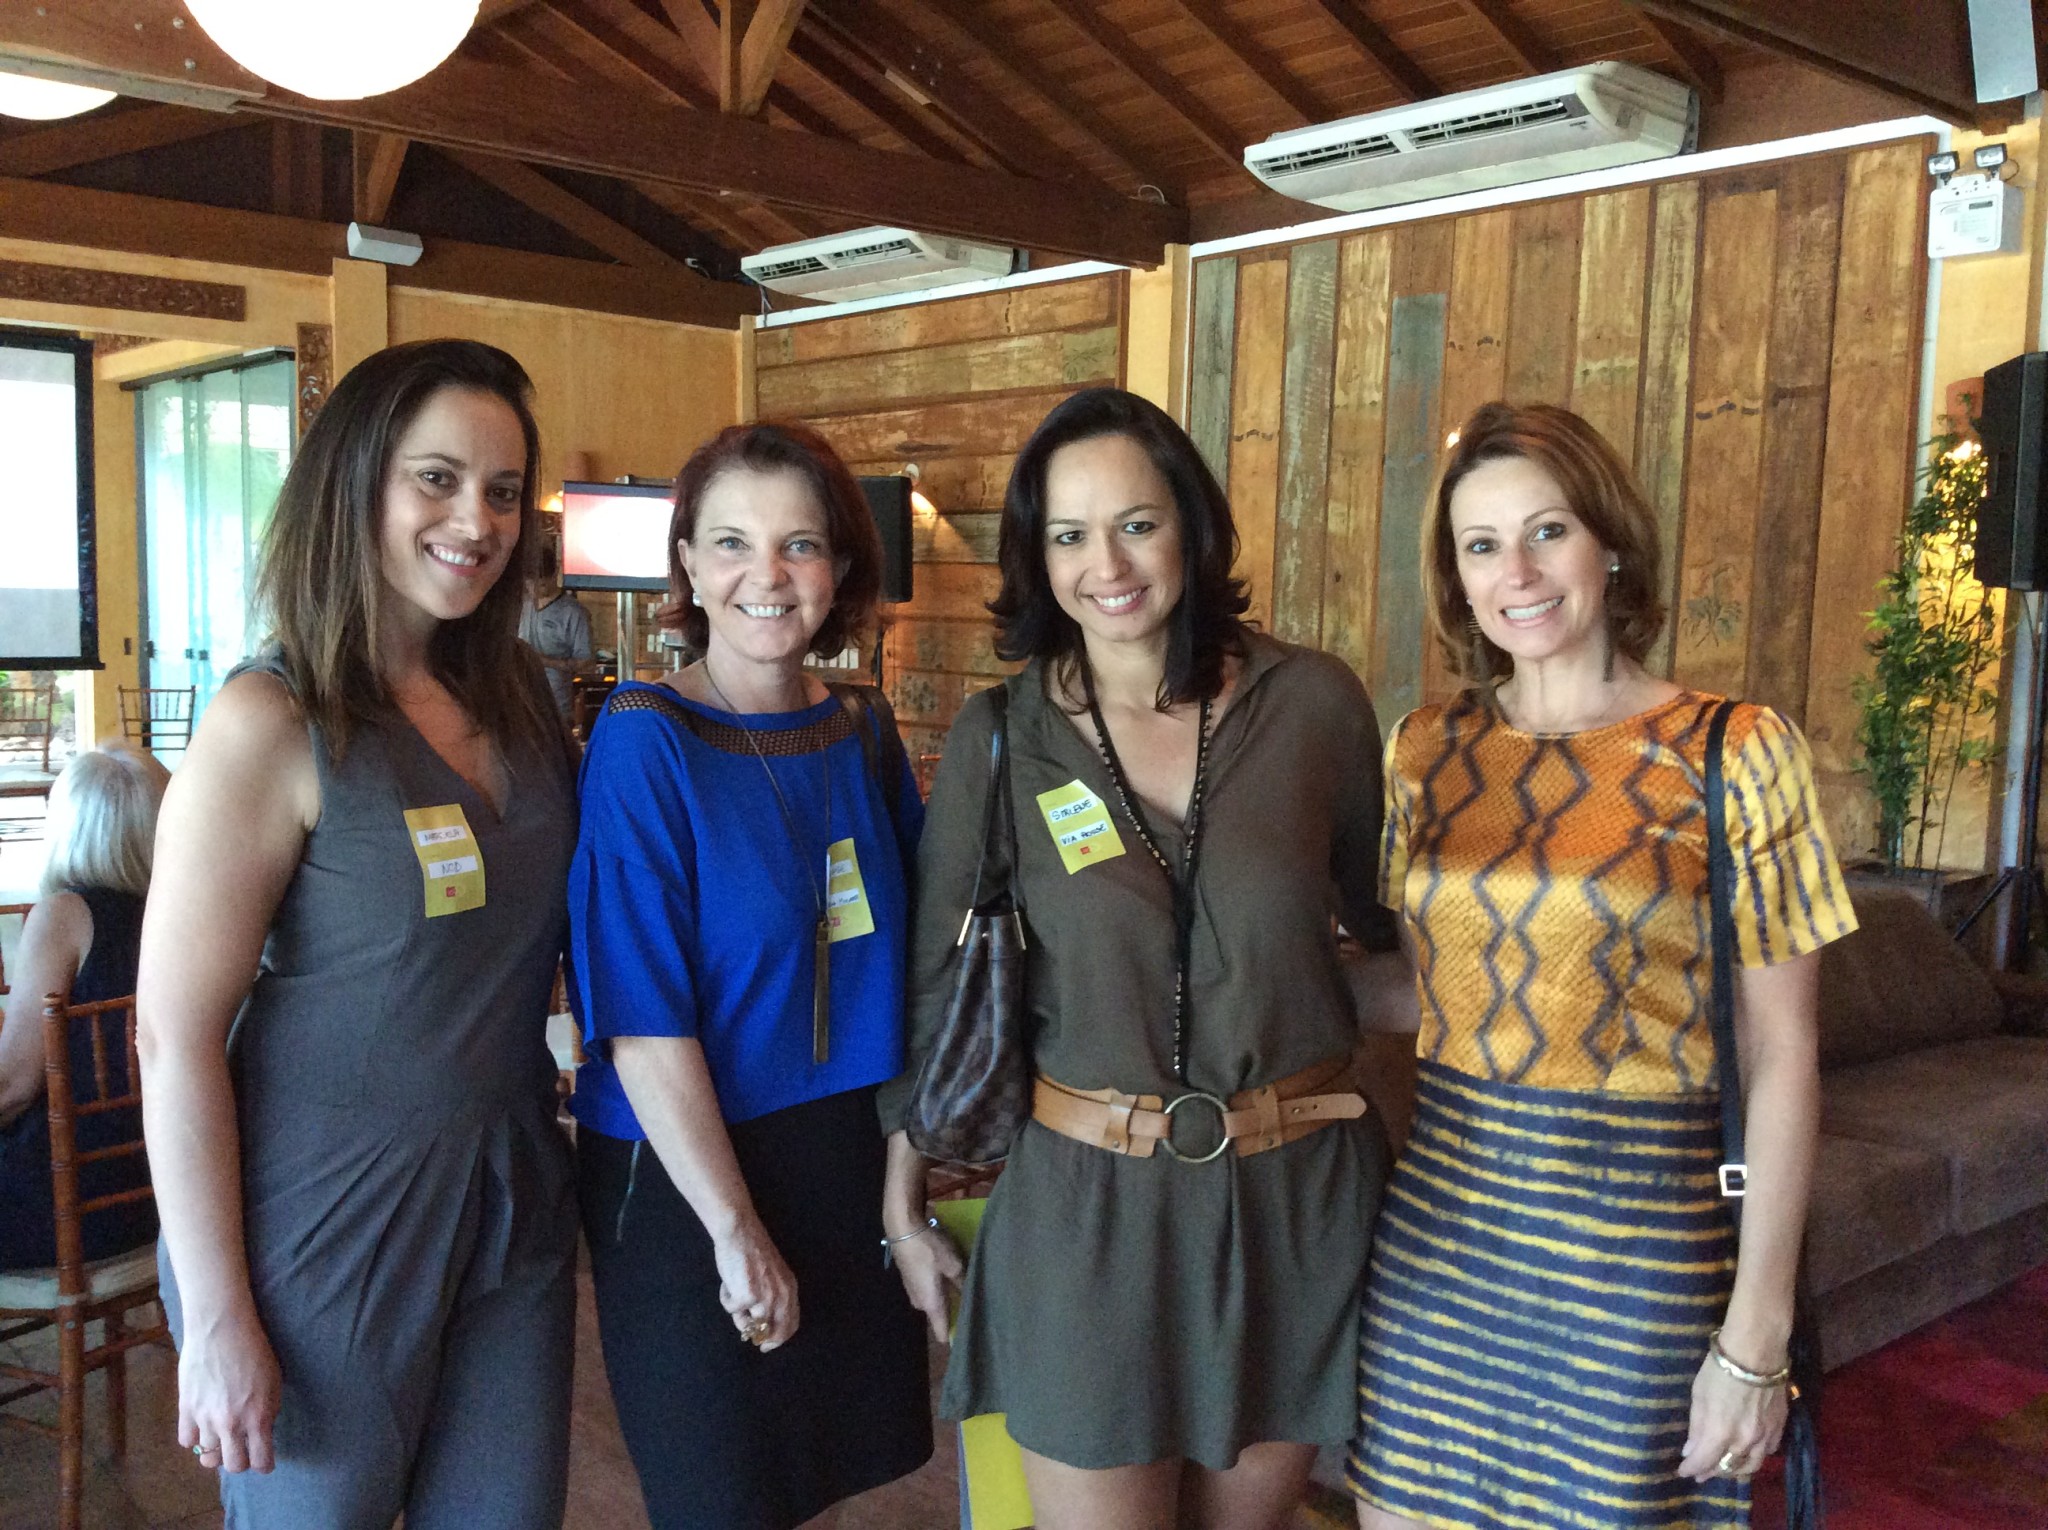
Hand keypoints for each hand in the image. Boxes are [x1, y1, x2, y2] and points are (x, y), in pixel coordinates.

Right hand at [177, 1306, 281, 1473]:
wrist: (222, 1330)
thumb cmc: (255, 1351)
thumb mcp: (274, 1382)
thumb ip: (268, 1412)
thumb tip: (261, 1433)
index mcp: (258, 1417)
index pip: (261, 1461)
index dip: (264, 1465)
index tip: (264, 1462)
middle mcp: (231, 1424)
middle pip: (233, 1466)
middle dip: (240, 1462)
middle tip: (243, 1451)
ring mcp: (205, 1419)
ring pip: (207, 1458)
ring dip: (217, 1450)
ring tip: (222, 1438)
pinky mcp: (185, 1409)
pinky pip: (187, 1441)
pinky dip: (195, 1437)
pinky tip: (202, 1426)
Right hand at [712, 1218, 798, 1351]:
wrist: (740, 1233)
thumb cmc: (752, 1252)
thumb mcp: (771, 1277)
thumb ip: (770, 1300)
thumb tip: (756, 1327)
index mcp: (790, 1290)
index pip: (791, 1324)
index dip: (779, 1339)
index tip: (767, 1346)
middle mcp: (781, 1296)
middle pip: (774, 1332)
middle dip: (759, 1338)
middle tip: (747, 1336)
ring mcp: (765, 1298)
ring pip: (748, 1323)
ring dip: (738, 1313)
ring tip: (733, 1289)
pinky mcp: (747, 1296)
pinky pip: (732, 1310)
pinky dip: (726, 1298)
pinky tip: (727, 1282)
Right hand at [889, 1221, 964, 1343]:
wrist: (903, 1228)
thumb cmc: (929, 1249)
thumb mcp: (953, 1265)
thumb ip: (963, 1283)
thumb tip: (973, 1298)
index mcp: (931, 1304)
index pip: (941, 1332)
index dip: (955, 1337)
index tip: (970, 1339)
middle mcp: (920, 1303)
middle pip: (939, 1316)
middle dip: (955, 1313)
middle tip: (976, 1307)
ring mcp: (913, 1290)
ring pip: (934, 1301)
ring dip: (947, 1297)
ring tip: (965, 1291)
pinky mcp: (911, 1278)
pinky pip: (929, 1289)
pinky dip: (939, 1287)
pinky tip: (949, 1277)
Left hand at [1678, 1348, 1787, 1482]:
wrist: (1757, 1353)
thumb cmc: (1719, 1369)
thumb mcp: (1699, 1395)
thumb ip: (1696, 1427)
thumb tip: (1690, 1451)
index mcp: (1721, 1433)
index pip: (1704, 1461)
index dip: (1691, 1468)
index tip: (1683, 1471)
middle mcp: (1744, 1441)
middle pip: (1727, 1468)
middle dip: (1712, 1472)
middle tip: (1701, 1473)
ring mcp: (1765, 1436)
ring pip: (1750, 1466)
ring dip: (1734, 1470)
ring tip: (1723, 1468)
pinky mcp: (1779, 1427)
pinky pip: (1767, 1452)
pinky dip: (1755, 1456)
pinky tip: (1748, 1453)